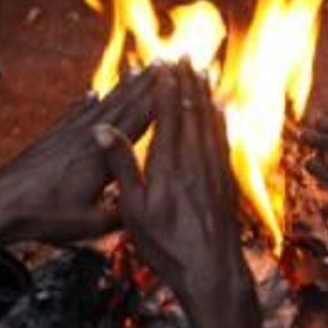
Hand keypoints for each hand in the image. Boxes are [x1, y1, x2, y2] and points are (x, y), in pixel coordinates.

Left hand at [0, 69, 157, 267]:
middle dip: (148, 83)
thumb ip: (121, 214)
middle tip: (168, 62)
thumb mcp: (90, 224)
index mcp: (102, 156)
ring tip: (139, 69)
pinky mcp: (51, 138)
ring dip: (122, 87)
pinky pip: (74, 115)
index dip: (159, 99)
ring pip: (102, 104)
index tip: (177, 79)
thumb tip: (147, 211)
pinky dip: (85, 103)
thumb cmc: (45, 217)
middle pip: (124, 104)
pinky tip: (92, 93)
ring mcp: (68, 134)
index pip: (138, 121)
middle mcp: (87, 137)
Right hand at [99, 65, 264, 327]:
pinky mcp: (226, 181)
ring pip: (211, 122)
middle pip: (193, 111)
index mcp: (170, 163)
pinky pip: (223, 140)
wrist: (211, 270)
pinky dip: (219, 119)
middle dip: (188, 82)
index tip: (164, 63)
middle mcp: (196, 160)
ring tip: (203, 74)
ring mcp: (215, 169)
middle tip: (186, 57)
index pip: (169, 114)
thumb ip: (121, 165)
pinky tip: (219, 112)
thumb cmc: (166, 244)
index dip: (167, 86)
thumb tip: (102, 129)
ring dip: (205, 95)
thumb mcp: (133, 208)